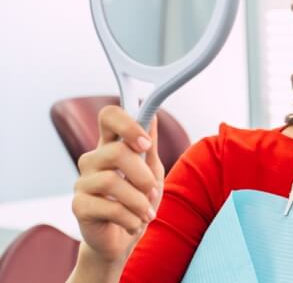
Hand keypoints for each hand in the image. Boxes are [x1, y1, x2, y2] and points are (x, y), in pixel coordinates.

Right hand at [71, 106, 164, 263]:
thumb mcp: (151, 169)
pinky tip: (135, 224)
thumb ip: (150, 145)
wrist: (124, 239)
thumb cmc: (138, 199)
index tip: (146, 144)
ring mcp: (83, 182)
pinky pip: (109, 207)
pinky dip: (130, 218)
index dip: (127, 124)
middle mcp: (93, 159)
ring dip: (138, 201)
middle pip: (115, 151)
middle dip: (142, 174)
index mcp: (111, 145)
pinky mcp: (79, 206)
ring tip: (146, 213)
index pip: (108, 116)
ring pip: (111, 181)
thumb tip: (152, 116)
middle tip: (152, 190)